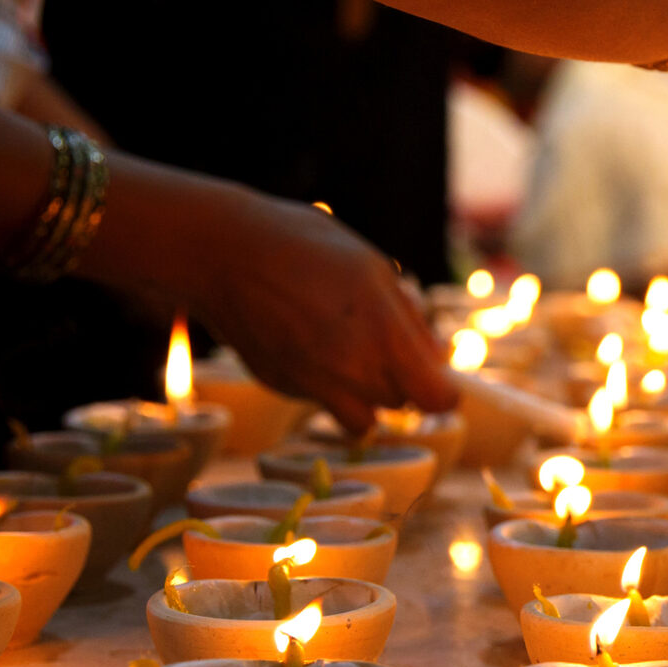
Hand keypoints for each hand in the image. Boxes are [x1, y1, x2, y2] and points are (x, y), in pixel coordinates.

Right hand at [157, 186, 455, 431]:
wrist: (224, 255)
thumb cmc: (307, 247)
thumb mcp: (374, 270)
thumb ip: (410, 321)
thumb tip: (439, 358)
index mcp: (386, 339)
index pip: (438, 400)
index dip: (443, 390)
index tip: (435, 372)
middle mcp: (354, 372)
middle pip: (400, 404)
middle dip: (402, 381)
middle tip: (382, 338)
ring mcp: (315, 386)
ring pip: (362, 419)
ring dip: (366, 396)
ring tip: (350, 352)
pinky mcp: (284, 388)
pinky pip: (320, 402)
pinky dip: (326, 386)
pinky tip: (309, 343)